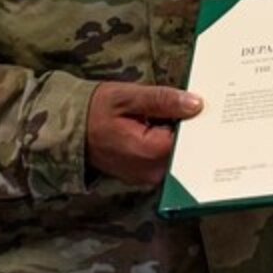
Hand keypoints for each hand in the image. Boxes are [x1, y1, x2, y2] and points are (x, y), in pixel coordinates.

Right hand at [86, 82, 201, 185]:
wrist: (69, 131)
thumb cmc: (95, 111)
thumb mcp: (127, 96)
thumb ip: (162, 100)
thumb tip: (195, 104)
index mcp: (151, 152)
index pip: (191, 138)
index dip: (197, 119)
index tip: (203, 103)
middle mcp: (153, 172)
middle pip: (187, 150)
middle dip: (191, 128)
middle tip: (194, 104)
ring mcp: (149, 176)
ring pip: (178, 154)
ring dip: (179, 135)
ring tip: (176, 112)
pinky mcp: (145, 175)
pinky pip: (167, 159)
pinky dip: (169, 142)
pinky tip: (165, 125)